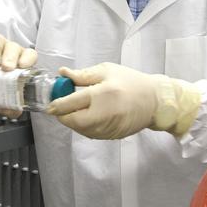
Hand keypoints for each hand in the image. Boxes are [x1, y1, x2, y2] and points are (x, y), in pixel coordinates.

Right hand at [0, 35, 37, 113]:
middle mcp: (9, 52)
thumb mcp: (4, 101)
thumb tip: (16, 111)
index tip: (23, 66)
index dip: (28, 58)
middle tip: (6, 68)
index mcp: (21, 62)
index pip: (29, 55)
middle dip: (10, 56)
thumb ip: (11, 106)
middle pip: (13, 47)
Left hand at [48, 62, 200, 140]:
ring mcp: (110, 127)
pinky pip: (92, 134)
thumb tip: (62, 74)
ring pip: (81, 130)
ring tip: (76, 110)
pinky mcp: (113, 135)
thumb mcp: (107, 71)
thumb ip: (83, 75)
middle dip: (63, 116)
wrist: (155, 101)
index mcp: (103, 93)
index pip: (72, 102)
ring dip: (73, 122)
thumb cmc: (131, 82)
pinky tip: (88, 117)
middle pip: (74, 121)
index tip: (50, 103)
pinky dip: (84, 127)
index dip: (57, 104)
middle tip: (60, 109)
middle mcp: (106, 113)